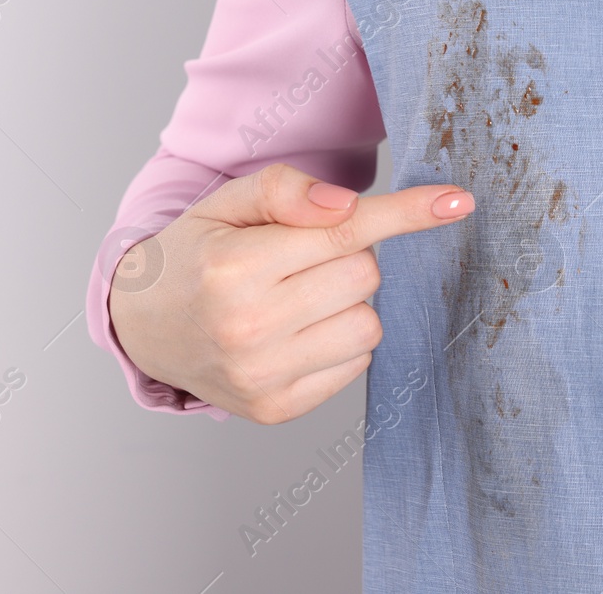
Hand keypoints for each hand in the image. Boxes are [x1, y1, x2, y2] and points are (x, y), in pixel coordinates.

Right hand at [107, 163, 473, 423]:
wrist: (143, 325)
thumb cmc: (193, 254)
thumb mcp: (225, 204)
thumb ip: (284, 191)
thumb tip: (346, 207)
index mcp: (234, 269)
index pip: (345, 232)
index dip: (407, 212)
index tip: (459, 201)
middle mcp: (249, 328)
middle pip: (365, 276)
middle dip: (347, 256)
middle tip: (301, 258)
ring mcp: (264, 377)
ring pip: (368, 325)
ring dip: (347, 303)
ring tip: (297, 296)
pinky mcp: (277, 410)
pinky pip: (355, 366)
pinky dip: (338, 342)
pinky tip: (295, 331)